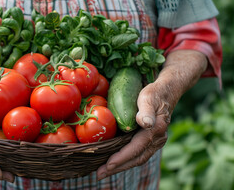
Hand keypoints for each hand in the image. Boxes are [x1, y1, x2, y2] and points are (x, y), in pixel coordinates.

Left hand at [96, 50, 207, 179]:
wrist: (166, 92)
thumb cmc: (154, 93)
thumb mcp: (148, 98)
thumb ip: (146, 111)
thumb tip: (145, 123)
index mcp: (156, 130)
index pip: (136, 148)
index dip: (121, 158)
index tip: (107, 165)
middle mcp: (158, 139)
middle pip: (136, 158)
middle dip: (117, 167)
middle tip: (99, 174)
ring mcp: (156, 142)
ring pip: (138, 159)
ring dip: (121, 166)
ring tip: (104, 171)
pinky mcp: (152, 141)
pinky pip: (139, 154)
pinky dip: (126, 160)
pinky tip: (115, 162)